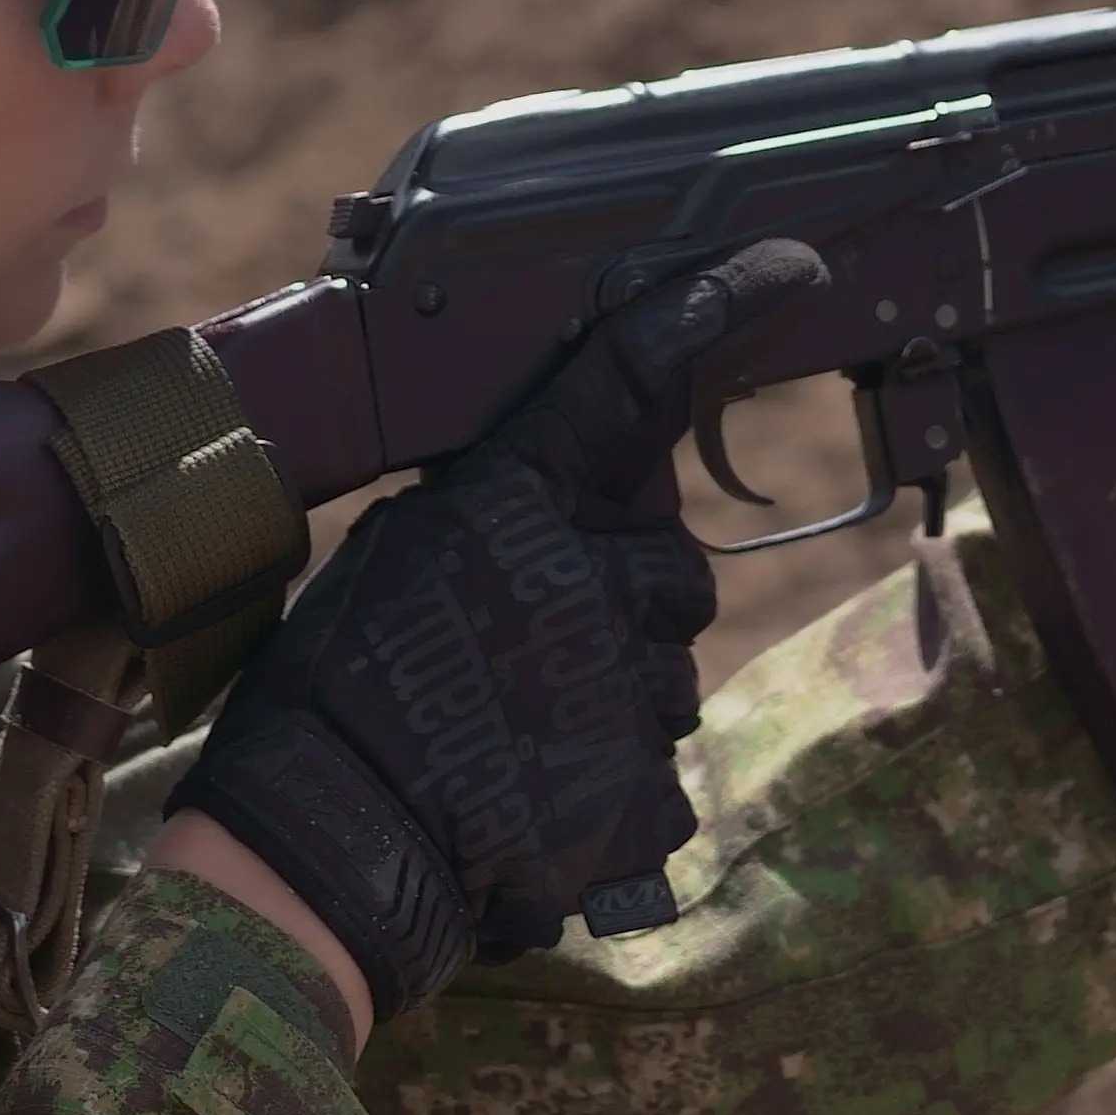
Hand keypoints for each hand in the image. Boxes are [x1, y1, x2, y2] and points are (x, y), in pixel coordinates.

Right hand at [176, 239, 827, 1019]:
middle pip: (671, 565)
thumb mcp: (396, 550)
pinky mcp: (650, 787)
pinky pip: (658, 770)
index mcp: (517, 497)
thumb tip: (549, 499)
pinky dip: (607, 790)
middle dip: (621, 602)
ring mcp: (630, 685)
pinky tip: (531, 798)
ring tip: (506, 737)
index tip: (792, 267)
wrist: (323, 847)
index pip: (633, 376)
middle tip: (521, 657)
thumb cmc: (334, 691)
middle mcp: (592, 574)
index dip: (718, 309)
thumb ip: (493, 510)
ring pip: (666, 671)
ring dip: (609, 697)